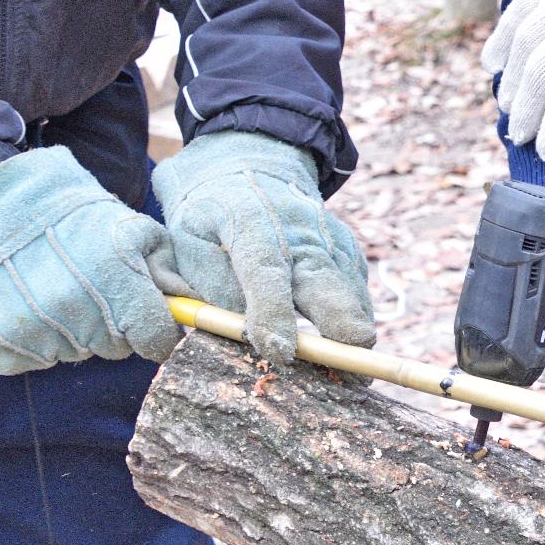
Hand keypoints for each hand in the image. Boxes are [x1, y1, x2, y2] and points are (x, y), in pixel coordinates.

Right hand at [0, 147, 185, 373]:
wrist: (6, 208)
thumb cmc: (81, 220)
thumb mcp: (136, 232)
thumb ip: (168, 270)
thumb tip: (193, 304)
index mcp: (118, 282)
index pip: (155, 340)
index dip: (157, 332)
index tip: (149, 321)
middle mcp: (78, 309)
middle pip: (117, 350)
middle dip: (116, 327)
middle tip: (97, 292)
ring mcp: (38, 327)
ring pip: (76, 354)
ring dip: (75, 333)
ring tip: (62, 291)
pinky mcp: (4, 338)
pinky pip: (33, 362)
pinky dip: (34, 345)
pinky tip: (33, 310)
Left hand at [151, 131, 373, 363]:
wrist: (251, 163)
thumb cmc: (210, 212)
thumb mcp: (188, 242)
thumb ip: (211, 287)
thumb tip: (243, 333)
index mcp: (254, 226)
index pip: (269, 275)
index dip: (275, 317)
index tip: (281, 355)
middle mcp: (305, 236)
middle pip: (335, 294)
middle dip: (342, 340)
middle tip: (344, 380)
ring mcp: (335, 245)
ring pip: (355, 303)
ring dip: (346, 341)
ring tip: (337, 374)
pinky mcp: (350, 255)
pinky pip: (357, 299)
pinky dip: (346, 324)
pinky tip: (329, 338)